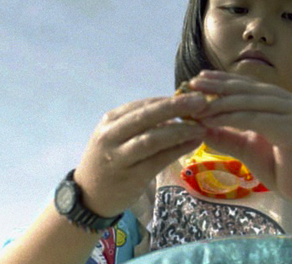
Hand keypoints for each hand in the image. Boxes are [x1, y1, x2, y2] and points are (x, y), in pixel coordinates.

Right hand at [73, 93, 207, 216]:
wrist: (89, 196)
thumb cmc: (110, 161)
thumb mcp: (118, 136)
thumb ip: (142, 123)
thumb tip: (179, 109)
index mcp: (110, 120)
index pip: (144, 105)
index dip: (170, 99)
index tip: (193, 94)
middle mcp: (111, 136)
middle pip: (147, 117)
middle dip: (176, 106)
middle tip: (201, 101)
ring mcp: (119, 157)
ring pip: (153, 139)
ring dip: (181, 130)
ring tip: (202, 126)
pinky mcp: (131, 177)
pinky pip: (158, 160)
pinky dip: (178, 149)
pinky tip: (194, 143)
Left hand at [187, 70, 291, 202]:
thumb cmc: (286, 171)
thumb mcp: (250, 150)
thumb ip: (229, 137)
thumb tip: (200, 129)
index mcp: (283, 103)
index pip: (249, 87)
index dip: (223, 81)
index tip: (198, 79)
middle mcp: (291, 102)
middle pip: (248, 89)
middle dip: (218, 86)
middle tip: (192, 84)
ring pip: (250, 102)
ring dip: (221, 103)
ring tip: (197, 106)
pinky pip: (256, 119)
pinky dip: (231, 119)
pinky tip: (212, 121)